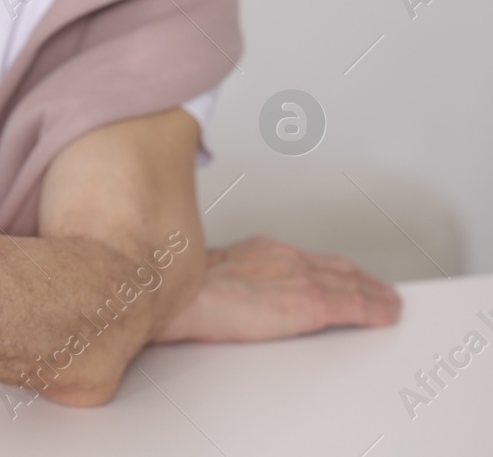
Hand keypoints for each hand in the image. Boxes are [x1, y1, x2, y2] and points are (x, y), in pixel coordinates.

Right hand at [152, 235, 401, 342]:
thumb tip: (224, 296)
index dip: (331, 268)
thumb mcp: (208, 275)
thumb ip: (229, 280)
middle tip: (381, 291)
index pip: (307, 257)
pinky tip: (387, 315)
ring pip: (351, 283)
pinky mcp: (309, 301)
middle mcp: (284, 257)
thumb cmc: (179, 289)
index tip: (343, 276)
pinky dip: (376, 309)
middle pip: (336, 266)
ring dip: (376, 294)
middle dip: (361, 278)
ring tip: (391, 305)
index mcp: (259, 249)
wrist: (174, 292)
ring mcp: (299, 276)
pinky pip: (355, 304)